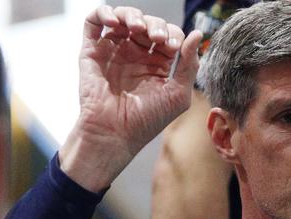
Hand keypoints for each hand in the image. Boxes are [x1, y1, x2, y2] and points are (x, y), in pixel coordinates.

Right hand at [60, 6, 201, 191]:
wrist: (115, 133)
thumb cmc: (148, 120)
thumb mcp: (178, 94)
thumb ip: (189, 64)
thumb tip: (198, 33)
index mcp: (159, 64)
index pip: (169, 36)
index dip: (173, 34)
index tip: (172, 47)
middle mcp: (136, 55)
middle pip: (148, 23)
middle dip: (156, 24)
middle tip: (157, 38)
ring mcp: (114, 51)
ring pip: (123, 17)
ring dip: (132, 15)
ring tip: (137, 28)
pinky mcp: (92, 51)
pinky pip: (94, 22)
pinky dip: (103, 13)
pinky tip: (114, 22)